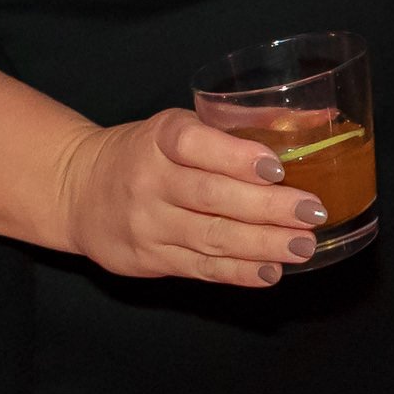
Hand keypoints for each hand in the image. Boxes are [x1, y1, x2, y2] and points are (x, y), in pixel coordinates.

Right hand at [54, 108, 325, 285]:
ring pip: (210, 236)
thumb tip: (314, 122)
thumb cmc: (147, 152)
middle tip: (312, 212)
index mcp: (161, 138)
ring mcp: (147, 224)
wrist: (79, 191)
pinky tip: (270, 270)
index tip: (276, 166)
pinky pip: (199, 268)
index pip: (196, 145)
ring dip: (262, 244)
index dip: (236, 157)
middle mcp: (150, 180)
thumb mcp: (180, 126)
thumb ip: (240, 124)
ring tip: (303, 245)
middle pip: (212, 197)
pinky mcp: (149, 259)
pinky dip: (237, 272)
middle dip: (267, 208)